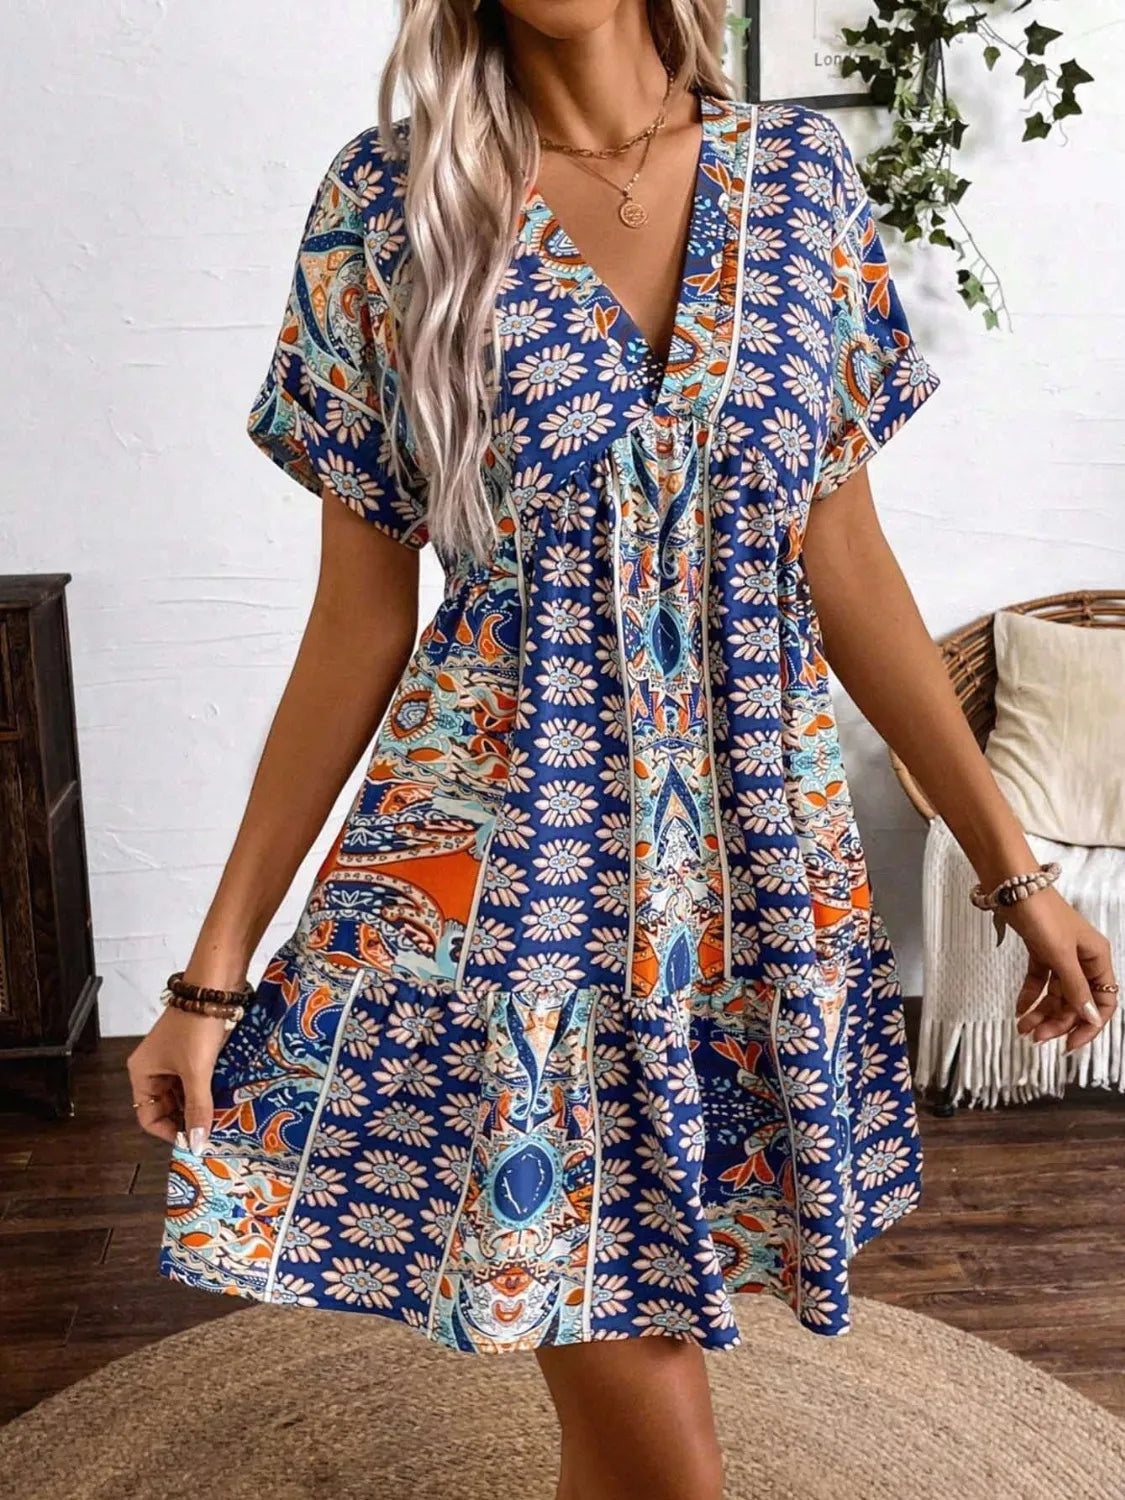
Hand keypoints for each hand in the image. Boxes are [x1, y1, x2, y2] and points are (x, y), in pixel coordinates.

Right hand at [126, 1005, 228, 1149]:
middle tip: (211, 1131)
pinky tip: (223, 1097)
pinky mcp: (191, 1050)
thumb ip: (198, 1108)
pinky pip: (195, 1078)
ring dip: (199, 1104)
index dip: (168, 1131)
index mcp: (142, 1072)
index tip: (194, 1140)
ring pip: (183, 1093)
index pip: (147, 1115)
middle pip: (165, 1106)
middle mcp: (153, 1067)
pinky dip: (207, 1089)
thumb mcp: (197, 1071)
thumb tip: (198, 1143)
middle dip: (186, 1119)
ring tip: (220, 1117)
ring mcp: (172, 1058)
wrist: (213, 987)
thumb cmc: (196, 1027)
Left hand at [1002, 886, 1118, 1051]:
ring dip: (1041, 1013)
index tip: (1069, 1044)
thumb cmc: (1041, 913)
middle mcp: (1082, 958)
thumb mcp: (1060, 954)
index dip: (1089, 1025)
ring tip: (1022, 1028)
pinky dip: (1029, 996)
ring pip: (1056, 994)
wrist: (1010, 884)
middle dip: (1058, 1022)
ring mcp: (1060, 955)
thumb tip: (1090, 1018)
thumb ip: (1075, 987)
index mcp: (1097, 957)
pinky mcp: (1040, 950)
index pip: (1104, 1001)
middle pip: (1076, 1001)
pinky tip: (1019, 1010)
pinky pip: (1039, 981)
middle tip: (1036, 1037)